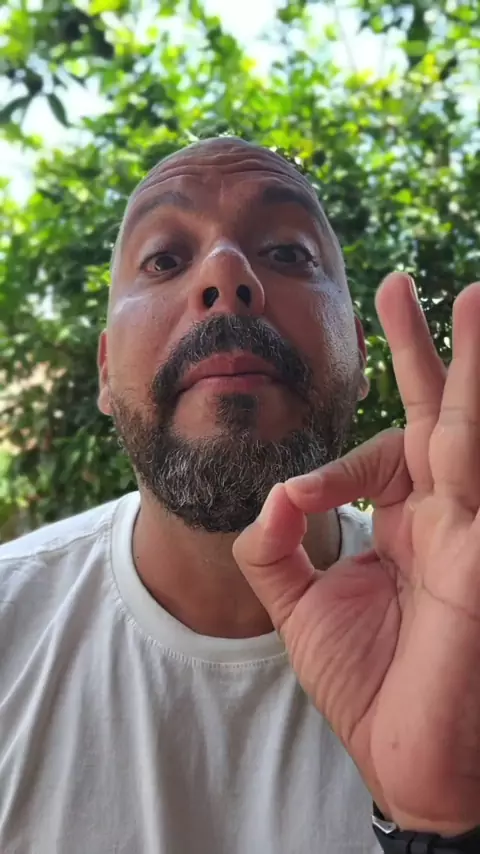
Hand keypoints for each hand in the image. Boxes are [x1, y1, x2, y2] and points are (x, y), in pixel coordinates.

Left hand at [233, 273, 479, 836]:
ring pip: (471, 429)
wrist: (405, 759)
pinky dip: (479, 424)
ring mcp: (472, 530)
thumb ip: (274, 545)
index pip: (376, 457)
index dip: (332, 469)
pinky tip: (478, 378)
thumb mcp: (300, 605)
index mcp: (405, 522)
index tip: (299, 501)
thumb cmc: (366, 685)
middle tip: (401, 285)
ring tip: (475, 296)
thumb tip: (275, 493)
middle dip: (424, 350)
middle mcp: (446, 515)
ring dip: (473, 366)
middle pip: (436, 414)